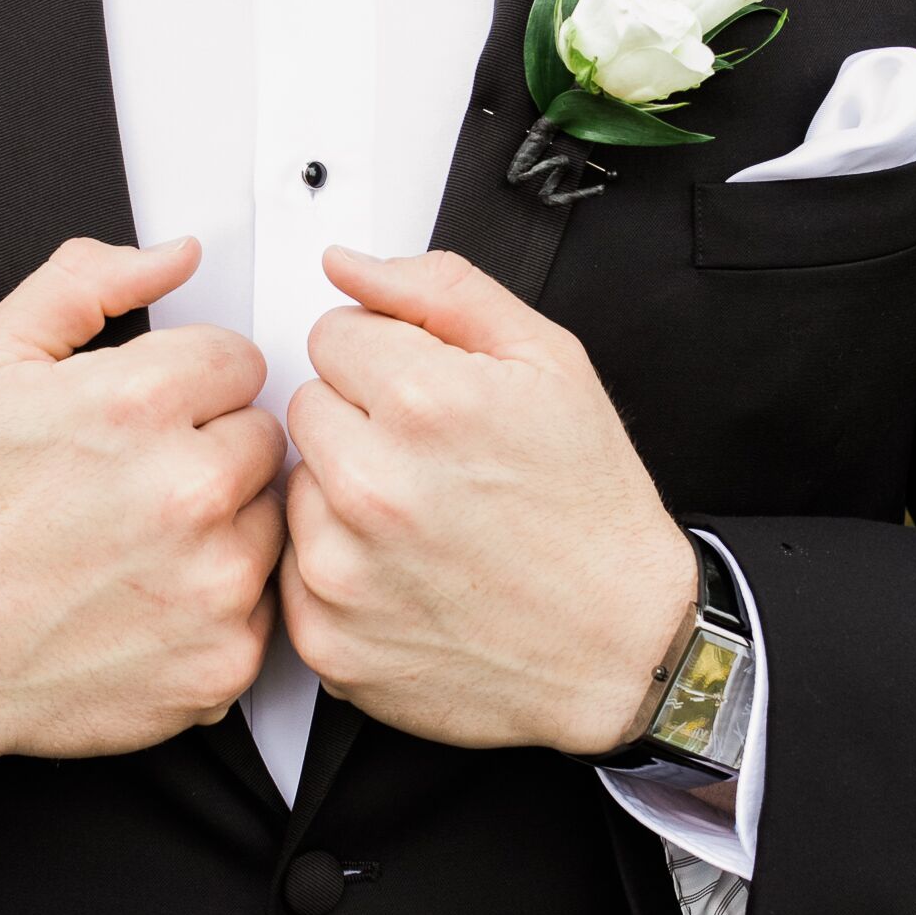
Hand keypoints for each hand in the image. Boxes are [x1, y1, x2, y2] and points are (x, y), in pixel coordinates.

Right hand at [0, 236, 285, 809]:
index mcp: (138, 403)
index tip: (147, 418)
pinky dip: (221, 599)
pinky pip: (265, 600)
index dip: (189, 385)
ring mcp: (212, 580)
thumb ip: (86, 284)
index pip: (240, 360)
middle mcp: (187, 490)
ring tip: (142, 541)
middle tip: (138, 483)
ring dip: (225, 522)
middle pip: (264, 435)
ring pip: (272, 515)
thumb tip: (176, 256)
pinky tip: (154, 596)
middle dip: (210, 448)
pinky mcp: (224, 656)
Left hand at [280, 246, 694, 755]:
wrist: (622, 647)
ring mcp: (343, 570)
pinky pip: (293, 566)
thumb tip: (348, 266)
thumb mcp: (549, 362)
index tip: (431, 400)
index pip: (333, 334)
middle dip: (362, 421)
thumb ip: (440, 291)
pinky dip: (339, 566)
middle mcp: (373, 487)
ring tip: (425, 521)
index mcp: (425, 403)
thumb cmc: (590, 512)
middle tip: (436, 463)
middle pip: (307, 404)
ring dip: (344, 493)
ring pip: (297, 484)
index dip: (387, 359)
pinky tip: (405, 572)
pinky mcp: (326, 637)